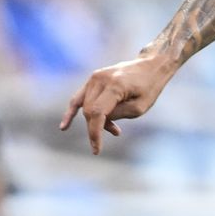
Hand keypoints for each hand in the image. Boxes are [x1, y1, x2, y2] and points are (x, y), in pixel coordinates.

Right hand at [60, 53, 176, 153]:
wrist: (150, 66)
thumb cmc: (149, 88)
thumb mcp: (139, 107)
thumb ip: (117, 115)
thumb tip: (100, 121)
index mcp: (115, 85)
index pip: (97, 112)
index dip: (95, 133)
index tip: (96, 149)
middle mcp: (101, 79)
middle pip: (89, 111)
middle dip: (97, 128)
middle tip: (116, 132)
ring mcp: (95, 77)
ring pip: (85, 106)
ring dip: (94, 121)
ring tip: (113, 128)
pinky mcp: (94, 79)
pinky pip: (79, 97)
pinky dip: (72, 111)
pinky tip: (64, 127)